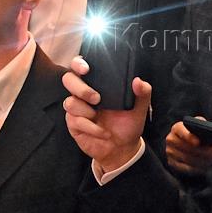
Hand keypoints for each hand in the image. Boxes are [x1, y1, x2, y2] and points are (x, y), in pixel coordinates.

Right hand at [62, 57, 151, 171]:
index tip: (86, 68)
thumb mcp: (139, 108)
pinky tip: (103, 133)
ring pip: (69, 102)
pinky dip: (91, 128)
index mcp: (98, 84)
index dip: (78, 63)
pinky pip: (75, 121)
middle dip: (80, 88)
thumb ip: (142, 93)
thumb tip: (138, 81)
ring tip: (99, 117)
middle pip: (68, 80)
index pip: (81, 66)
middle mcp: (84, 94)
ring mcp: (78, 109)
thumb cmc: (128, 124)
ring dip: (86, 111)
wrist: (122, 149)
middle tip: (96, 98)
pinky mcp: (74, 124)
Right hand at [165, 120, 211, 173]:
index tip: (198, 142)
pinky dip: (195, 168)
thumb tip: (206, 129)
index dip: (189, 136)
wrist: (188, 144)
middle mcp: (171, 139)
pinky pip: (184, 167)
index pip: (180, 130)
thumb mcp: (198, 126)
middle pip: (185, 146)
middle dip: (200, 150)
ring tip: (211, 159)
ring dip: (200, 160)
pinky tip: (204, 166)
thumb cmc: (196, 134)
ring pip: (186, 158)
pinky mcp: (172, 162)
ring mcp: (170, 152)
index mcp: (177, 128)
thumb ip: (202, 123)